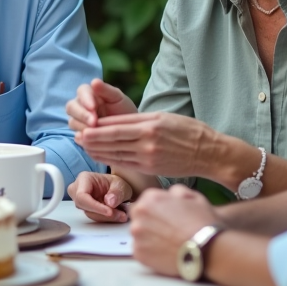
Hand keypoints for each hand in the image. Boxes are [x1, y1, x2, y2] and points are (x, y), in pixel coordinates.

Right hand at [66, 79, 137, 132]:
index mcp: (88, 93)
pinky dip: (84, 139)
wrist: (129, 129)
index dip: (85, 100)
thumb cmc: (123, 110)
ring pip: (72, 122)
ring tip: (96, 133)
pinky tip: (93, 142)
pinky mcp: (80, 134)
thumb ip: (106, 90)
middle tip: (93, 123)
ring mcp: (78, 120)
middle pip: (71, 107)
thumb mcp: (118, 99)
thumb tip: (94, 81)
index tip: (93, 107)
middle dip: (82, 115)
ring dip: (82, 127)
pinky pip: (77, 136)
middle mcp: (80, 106)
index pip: (81, 92)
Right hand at [68, 171, 134, 222]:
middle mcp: (78, 190)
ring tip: (122, 215)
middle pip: (85, 207)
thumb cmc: (116, 183)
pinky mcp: (86, 210)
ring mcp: (81, 201)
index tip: (109, 212)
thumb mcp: (121, 184)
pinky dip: (107, 219)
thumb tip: (110, 203)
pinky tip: (118, 215)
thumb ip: (117, 192)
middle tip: (121, 215)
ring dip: (107, 218)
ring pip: (90, 214)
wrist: (116, 189)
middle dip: (103, 214)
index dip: (94, 206)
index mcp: (84, 178)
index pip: (82, 196)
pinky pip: (95, 218)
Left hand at [76, 111, 216, 176]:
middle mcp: (148, 141)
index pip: (117, 125)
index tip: (84, 125)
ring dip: (97, 150)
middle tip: (77, 136)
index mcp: (151, 125)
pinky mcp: (151, 168)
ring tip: (83, 146)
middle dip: (92, 139)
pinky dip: (111, 159)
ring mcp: (149, 156)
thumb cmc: (189, 132)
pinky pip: (125, 163)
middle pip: (112, 140)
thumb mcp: (164, 117)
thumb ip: (140, 120)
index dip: (98, 127)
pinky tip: (101, 156)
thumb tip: (116, 122)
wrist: (209, 154)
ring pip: (116, 153)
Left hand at [129, 184, 218, 275]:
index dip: (158, 210)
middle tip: (168, 232)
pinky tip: (166, 252)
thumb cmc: (203, 222)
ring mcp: (137, 234)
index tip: (168, 218)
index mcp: (150, 198)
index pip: (146, 202)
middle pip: (139, 217)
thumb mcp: (194, 197)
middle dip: (151, 223)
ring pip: (139, 234)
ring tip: (168, 243)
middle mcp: (139, 214)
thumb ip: (176, 191)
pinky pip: (141, 251)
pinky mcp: (139, 253)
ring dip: (149, 237)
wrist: (208, 249)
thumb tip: (170, 194)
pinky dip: (150, 252)